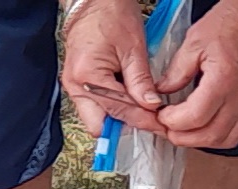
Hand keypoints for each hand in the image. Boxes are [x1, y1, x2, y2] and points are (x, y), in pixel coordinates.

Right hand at [62, 0, 165, 135]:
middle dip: (126, 125)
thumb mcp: (133, 47)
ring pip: (99, 117)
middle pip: (101, 125)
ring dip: (121, 116)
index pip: (119, 112)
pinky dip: (116, 106)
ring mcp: (75, 85)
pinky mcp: (80, 82)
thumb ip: (140, 81)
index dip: (143, 120)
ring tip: (145, 108)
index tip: (162, 124)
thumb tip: (151, 106)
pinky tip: (133, 99)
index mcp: (87, 77)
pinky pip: (98, 105)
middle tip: (152, 120)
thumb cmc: (110, 13)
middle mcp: (76, 86)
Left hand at [152, 0, 237, 149]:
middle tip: (166, 127)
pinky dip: (219, 138)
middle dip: (182, 137)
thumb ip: (177, 71)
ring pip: (224, 141)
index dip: (171, 121)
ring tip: (183, 132)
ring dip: (200, 142)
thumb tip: (162, 92)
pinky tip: (206, 130)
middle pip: (208, 136)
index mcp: (224, 81)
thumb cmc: (235, 23)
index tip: (161, 114)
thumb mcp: (195, 41)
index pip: (193, 118)